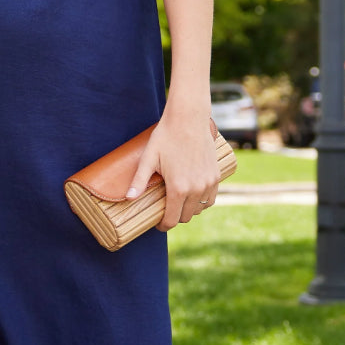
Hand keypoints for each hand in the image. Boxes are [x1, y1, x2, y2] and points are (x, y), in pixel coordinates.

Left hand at [125, 112, 219, 229]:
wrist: (189, 119)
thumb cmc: (166, 137)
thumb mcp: (148, 159)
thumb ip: (139, 181)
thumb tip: (128, 198)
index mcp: (178, 188)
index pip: (172, 220)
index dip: (163, 225)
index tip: (158, 224)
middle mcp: (196, 189)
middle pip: (186, 217)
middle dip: (175, 217)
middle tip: (165, 211)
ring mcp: (208, 182)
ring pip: (199, 209)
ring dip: (189, 210)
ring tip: (178, 204)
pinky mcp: (216, 175)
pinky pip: (211, 198)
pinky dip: (202, 202)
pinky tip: (193, 198)